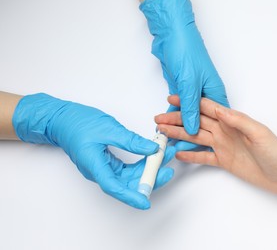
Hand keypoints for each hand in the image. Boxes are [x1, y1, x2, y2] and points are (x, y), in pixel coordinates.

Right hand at [12, 93, 174, 208]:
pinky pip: (127, 168)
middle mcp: (100, 172)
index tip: (146, 202)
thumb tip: (152, 149)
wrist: (62, 120)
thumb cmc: (79, 124)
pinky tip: (152, 153)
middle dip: (150, 176)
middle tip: (168, 165)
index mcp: (95, 167)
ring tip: (164, 153)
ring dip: (148, 168)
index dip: (132, 197)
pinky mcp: (108, 163)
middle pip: (128, 183)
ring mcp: (105, 168)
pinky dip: (141, 162)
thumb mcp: (109, 129)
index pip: (115, 188)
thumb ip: (131, 141)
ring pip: (130, 176)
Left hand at [140, 0, 228, 134]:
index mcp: (215, 92)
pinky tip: (166, 127)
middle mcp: (207, 94)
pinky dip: (172, 117)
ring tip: (168, 140)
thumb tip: (193, 129)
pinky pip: (178, 108)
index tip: (197, 148)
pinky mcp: (182, 90)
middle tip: (176, 147)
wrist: (171, 34)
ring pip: (187, 115)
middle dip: (188, 134)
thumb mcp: (189, 83)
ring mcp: (194, 92)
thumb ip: (191, 108)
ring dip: (177, 126)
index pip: (215, 121)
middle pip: (199, 120)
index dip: (206, 135)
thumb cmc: (186, 51)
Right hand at [155, 95, 276, 193]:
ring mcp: (223, 146)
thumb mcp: (259, 133)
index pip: (206, 108)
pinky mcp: (223, 161)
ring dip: (179, 134)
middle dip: (177, 119)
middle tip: (159, 118)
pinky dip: (190, 155)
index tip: (172, 99)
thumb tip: (220, 110)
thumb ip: (239, 121)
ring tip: (162, 133)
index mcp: (232, 121)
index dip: (189, 103)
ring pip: (195, 138)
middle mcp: (224, 132)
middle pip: (195, 122)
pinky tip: (178, 153)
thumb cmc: (276, 152)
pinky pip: (203, 157)